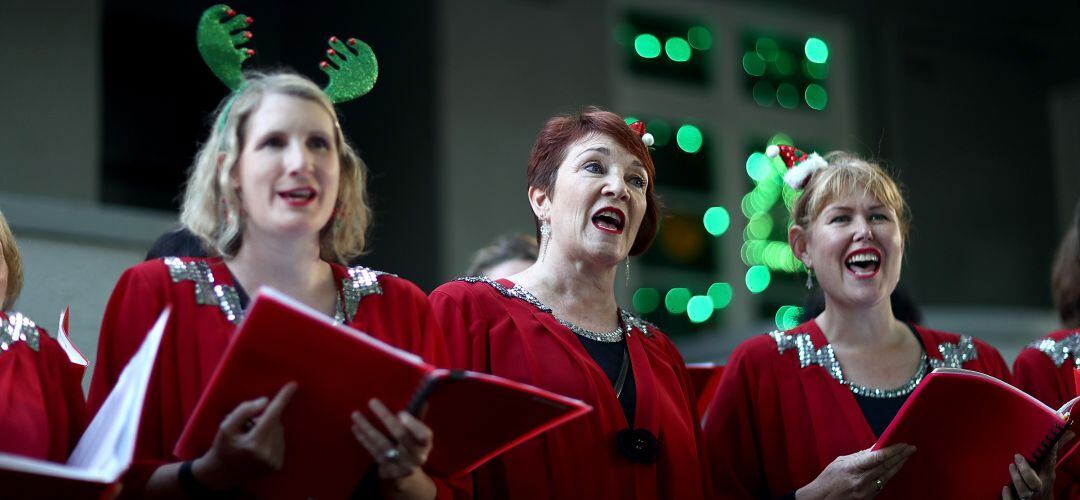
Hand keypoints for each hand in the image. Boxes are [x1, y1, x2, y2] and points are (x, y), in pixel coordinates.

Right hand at [192, 382, 297, 490]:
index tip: (293, 384)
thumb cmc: (223, 447)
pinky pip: (281, 443)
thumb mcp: (226, 426)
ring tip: (252, 438)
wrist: (222, 474)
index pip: (272, 416)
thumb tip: (265, 401)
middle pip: (276, 423)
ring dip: (269, 429)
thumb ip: (244, 411)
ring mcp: (273, 462)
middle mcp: (267, 454)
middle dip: (266, 419)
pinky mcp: (277, 466)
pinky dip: (272, 439)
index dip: (283, 399)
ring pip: (280, 432)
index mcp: (253, 444)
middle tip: (249, 427)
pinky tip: (258, 447)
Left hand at [351, 398, 434, 496]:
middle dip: (386, 418)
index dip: (413, 424)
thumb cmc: (412, 445)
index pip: (423, 435)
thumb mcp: (418, 433)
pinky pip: (373, 452)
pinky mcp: (387, 470)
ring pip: (382, 444)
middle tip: (372, 402)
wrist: (407, 472)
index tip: (400, 413)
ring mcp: (401, 465)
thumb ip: (418, 416)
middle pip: (401, 436)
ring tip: (356, 414)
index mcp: (425, 445)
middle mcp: (416, 457)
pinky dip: (363, 440)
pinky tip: (355, 428)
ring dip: (368, 428)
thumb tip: (421, 398)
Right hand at [796, 444, 915, 499]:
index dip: (892, 450)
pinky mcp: (869, 499)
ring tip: (906, 456)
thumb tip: (875, 448)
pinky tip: (894, 468)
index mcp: (852, 469)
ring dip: (898, 466)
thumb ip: (859, 456)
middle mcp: (862, 482)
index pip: (878, 458)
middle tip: (910, 448)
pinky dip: (889, 475)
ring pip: (887, 477)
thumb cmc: (827, 480)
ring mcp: (866, 493)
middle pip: (887, 467)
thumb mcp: (840, 463)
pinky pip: (882, 485)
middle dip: (900, 456)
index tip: (902, 444)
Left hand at [1002, 431, 1075, 499]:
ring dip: (1017, 479)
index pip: (1049, 464)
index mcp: (1046, 479)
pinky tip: (1005, 488)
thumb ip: (1049, 455)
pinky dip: (1008, 496)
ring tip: (1011, 466)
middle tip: (1017, 456)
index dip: (1050, 453)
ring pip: (1024, 492)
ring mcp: (1030, 498)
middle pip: (1034, 482)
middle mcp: (1039, 489)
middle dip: (1026, 470)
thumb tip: (1067, 433)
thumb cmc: (1041, 485)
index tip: (1048, 441)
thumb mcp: (1046, 472)